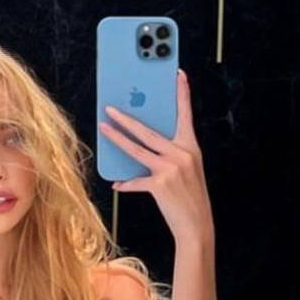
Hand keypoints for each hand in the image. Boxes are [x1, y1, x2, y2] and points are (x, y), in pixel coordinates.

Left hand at [99, 69, 213, 243]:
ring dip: (117, 139)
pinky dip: (126, 183)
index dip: (182, 93)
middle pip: (148, 131)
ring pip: (137, 150)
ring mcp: (170, 168)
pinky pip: (136, 181)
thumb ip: (170, 156)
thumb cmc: (190, 199)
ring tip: (104, 129)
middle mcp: (181, 154)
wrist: (196, 226)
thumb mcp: (187, 171)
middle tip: (111, 108)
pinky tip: (118, 184)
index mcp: (190, 148)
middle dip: (127, 118)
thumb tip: (146, 148)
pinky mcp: (160, 185)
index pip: (185, 115)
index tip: (177, 73)